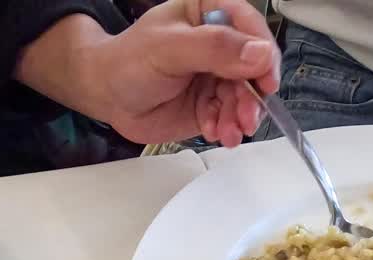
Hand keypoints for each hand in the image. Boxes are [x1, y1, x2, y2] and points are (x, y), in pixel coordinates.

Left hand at [16, 0, 279, 148]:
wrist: (106, 96)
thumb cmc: (128, 61)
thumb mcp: (168, 48)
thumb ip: (213, 48)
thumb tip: (259, 54)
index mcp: (210, 12)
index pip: (250, 27)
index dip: (264, 53)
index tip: (266, 79)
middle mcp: (220, 43)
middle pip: (255, 67)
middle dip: (253, 95)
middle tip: (247, 118)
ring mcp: (217, 75)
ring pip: (246, 96)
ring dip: (241, 117)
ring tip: (229, 133)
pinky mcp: (211, 103)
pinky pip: (230, 116)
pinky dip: (226, 128)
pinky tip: (215, 133)